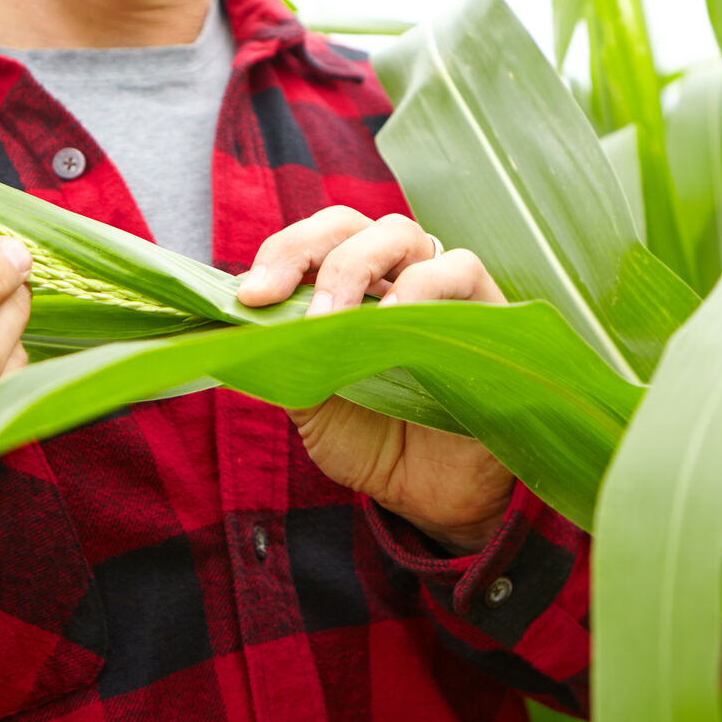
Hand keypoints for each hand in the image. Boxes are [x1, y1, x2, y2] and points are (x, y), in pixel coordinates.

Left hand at [237, 208, 513, 554]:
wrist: (427, 497)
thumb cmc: (371, 440)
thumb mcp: (309, 402)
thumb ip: (281, 357)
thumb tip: (235, 322)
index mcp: (349, 288)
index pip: (314, 240)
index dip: (280, 253)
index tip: (249, 297)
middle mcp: (394, 275)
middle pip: (352, 224)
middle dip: (306, 251)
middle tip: (275, 299)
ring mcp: (441, 288)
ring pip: (404, 234)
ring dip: (357, 266)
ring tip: (331, 321)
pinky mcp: (486, 310)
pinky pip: (460, 270)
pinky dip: (422, 286)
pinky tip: (395, 321)